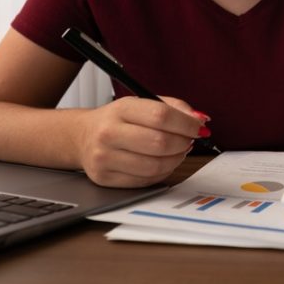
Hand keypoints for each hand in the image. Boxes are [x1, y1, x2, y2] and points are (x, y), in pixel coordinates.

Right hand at [76, 95, 208, 187]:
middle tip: (190, 140)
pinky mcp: (105, 179)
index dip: (186, 124)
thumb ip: (174, 108)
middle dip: (183, 143)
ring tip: (178, 151)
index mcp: (121, 109)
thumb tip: (200, 120)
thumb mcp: (142, 103)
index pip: (161, 116)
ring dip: (176, 160)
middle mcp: (109, 133)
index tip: (198, 127)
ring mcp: (104, 158)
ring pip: (155, 166)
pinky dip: (162, 172)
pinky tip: (163, 162)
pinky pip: (145, 181)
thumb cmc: (118, 119)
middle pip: (160, 143)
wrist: (83, 136)